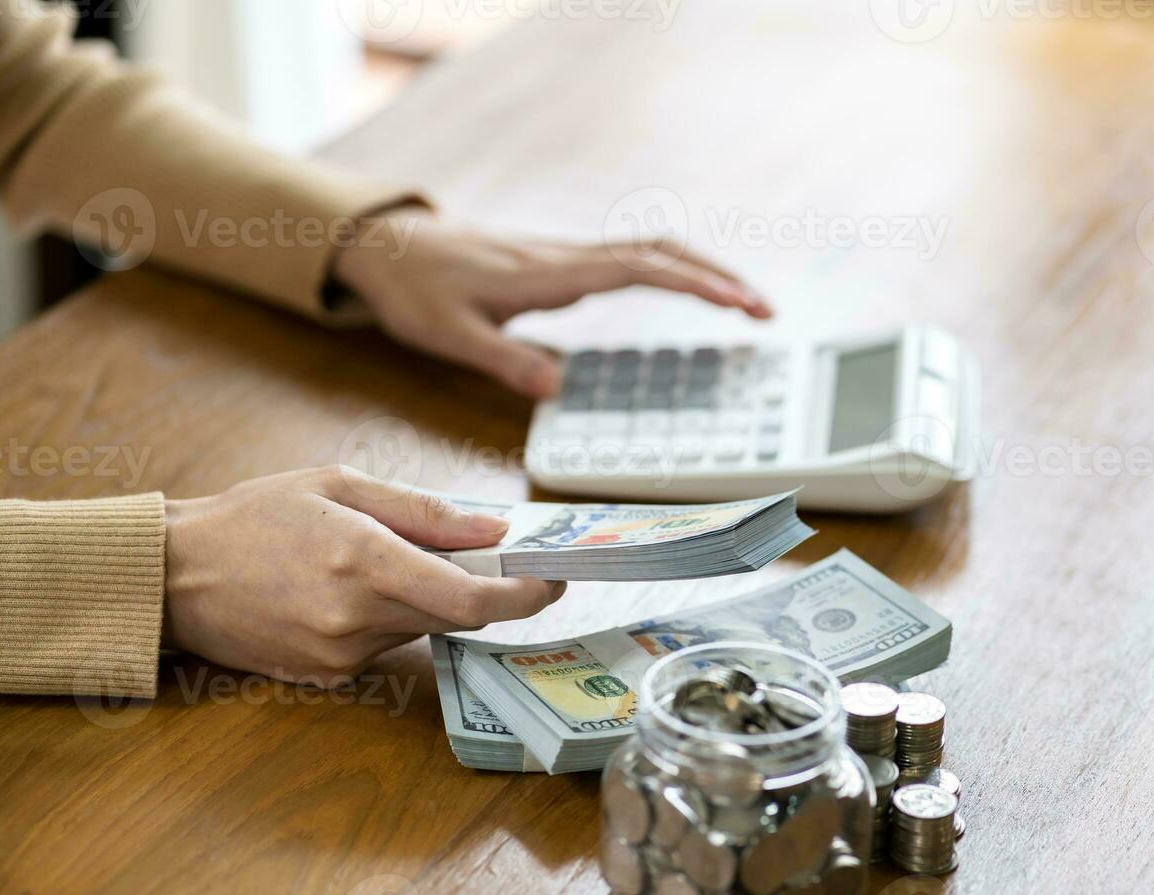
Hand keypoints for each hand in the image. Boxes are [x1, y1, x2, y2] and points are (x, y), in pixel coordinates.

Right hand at [162, 466, 564, 686]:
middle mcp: (356, 617)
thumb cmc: (255, 517)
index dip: (525, 596)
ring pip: (423, 628)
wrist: (173, 577)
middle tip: (482, 554)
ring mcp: (341, 655)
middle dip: (479, 585)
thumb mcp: (339, 485)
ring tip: (382, 559)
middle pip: (456, 614)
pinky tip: (348, 589)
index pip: (471, 599)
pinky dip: (390, 617)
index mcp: (363, 560)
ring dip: (427, 598)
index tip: (554, 580)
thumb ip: (423, 511)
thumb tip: (494, 532)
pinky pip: (387, 646)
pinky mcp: (327, 677)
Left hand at [332, 207, 772, 397]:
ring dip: (701, 270)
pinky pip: (633, 259)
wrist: (387, 246)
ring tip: (743, 303)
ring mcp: (567, 256)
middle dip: (718, 277)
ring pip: (652, 250)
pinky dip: (673, 270)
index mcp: (550, 274)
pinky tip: (686, 290)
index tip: (741, 304)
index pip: (641, 269)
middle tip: (766, 311)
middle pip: (663, 252)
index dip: (697, 284)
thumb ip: (502, 359)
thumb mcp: (447, 334)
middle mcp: (568, 257)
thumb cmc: (414, 289)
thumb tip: (556, 390)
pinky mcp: (562, 263)